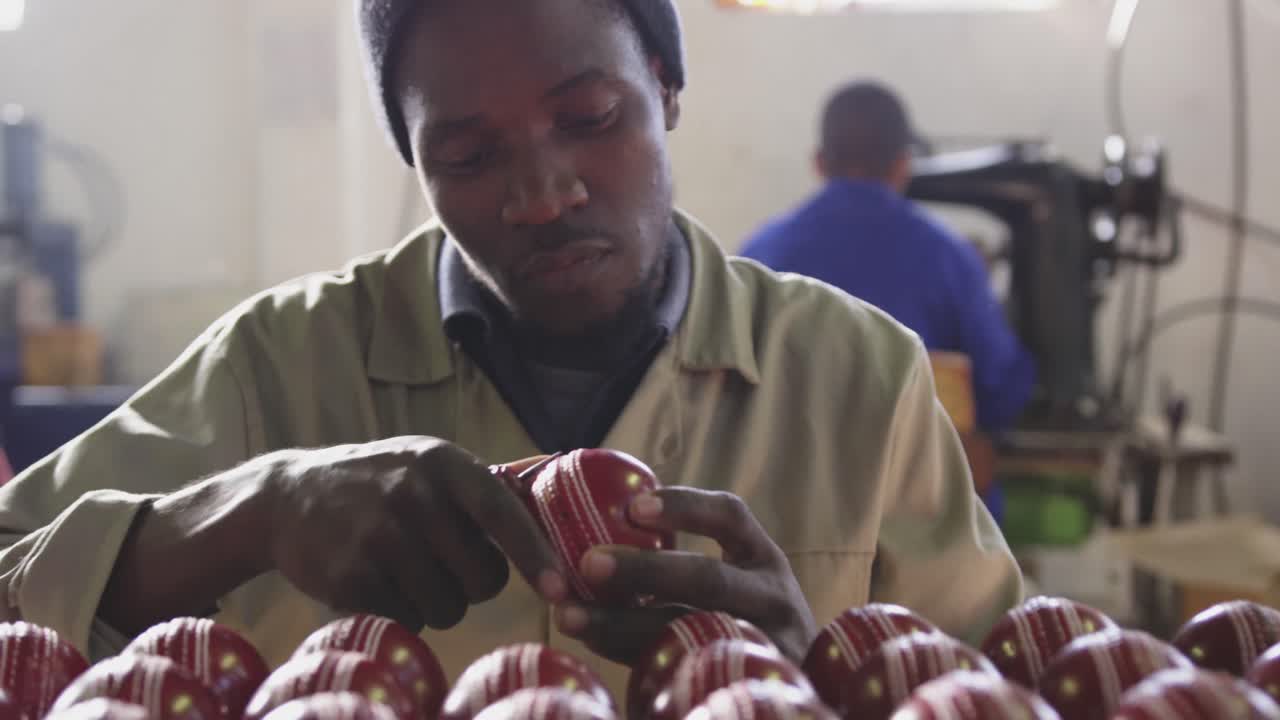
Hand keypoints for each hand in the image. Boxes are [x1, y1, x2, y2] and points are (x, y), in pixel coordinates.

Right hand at [267, 438, 567, 630]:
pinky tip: (376, 580)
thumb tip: (555, 497)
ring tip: (406, 569)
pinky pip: (406, 620)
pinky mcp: (349, 577)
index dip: (534, 555)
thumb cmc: (379, 482)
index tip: (561, 590)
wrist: (288, 498)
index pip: (501, 512)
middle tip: (445, 565)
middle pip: (482, 579)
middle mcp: (410, 494)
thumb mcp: (427, 463)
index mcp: (440, 463)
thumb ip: (483, 486)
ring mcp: (376, 537)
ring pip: (446, 608)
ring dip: (435, 602)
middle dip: (473, 585)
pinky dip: (400, 612)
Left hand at [553, 488, 816, 663]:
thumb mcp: (739, 585)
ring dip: (620, 625)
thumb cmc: (746, 625)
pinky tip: (595, 646)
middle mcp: (771, 600)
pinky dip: (634, 662)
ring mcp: (765, 647)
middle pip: (707, 580)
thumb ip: (684, 568)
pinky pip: (683, 676)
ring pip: (688, 634)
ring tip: (568, 616)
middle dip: (643, 569)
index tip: (633, 507)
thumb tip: (593, 543)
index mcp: (762, 560)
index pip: (730, 517)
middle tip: (587, 563)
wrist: (792, 695)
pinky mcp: (745, 686)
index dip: (683, 507)